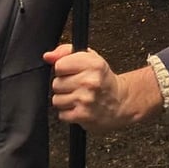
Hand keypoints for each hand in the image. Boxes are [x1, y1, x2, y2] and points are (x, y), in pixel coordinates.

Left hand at [43, 44, 162, 131]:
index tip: (71, 72)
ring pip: (57, 100)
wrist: (120, 102)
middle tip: (77, 86)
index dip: (63, 69)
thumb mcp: (90, 58)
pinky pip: (62, 114)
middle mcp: (90, 81)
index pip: (59, 65)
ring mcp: (86, 99)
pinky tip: (79, 107)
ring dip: (65, 100)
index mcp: (92, 63)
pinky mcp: (83, 115)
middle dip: (64, 85)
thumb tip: (48, 56)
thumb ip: (66, 52)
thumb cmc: (103, 79)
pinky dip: (68, 113)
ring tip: (78, 97)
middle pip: (56, 83)